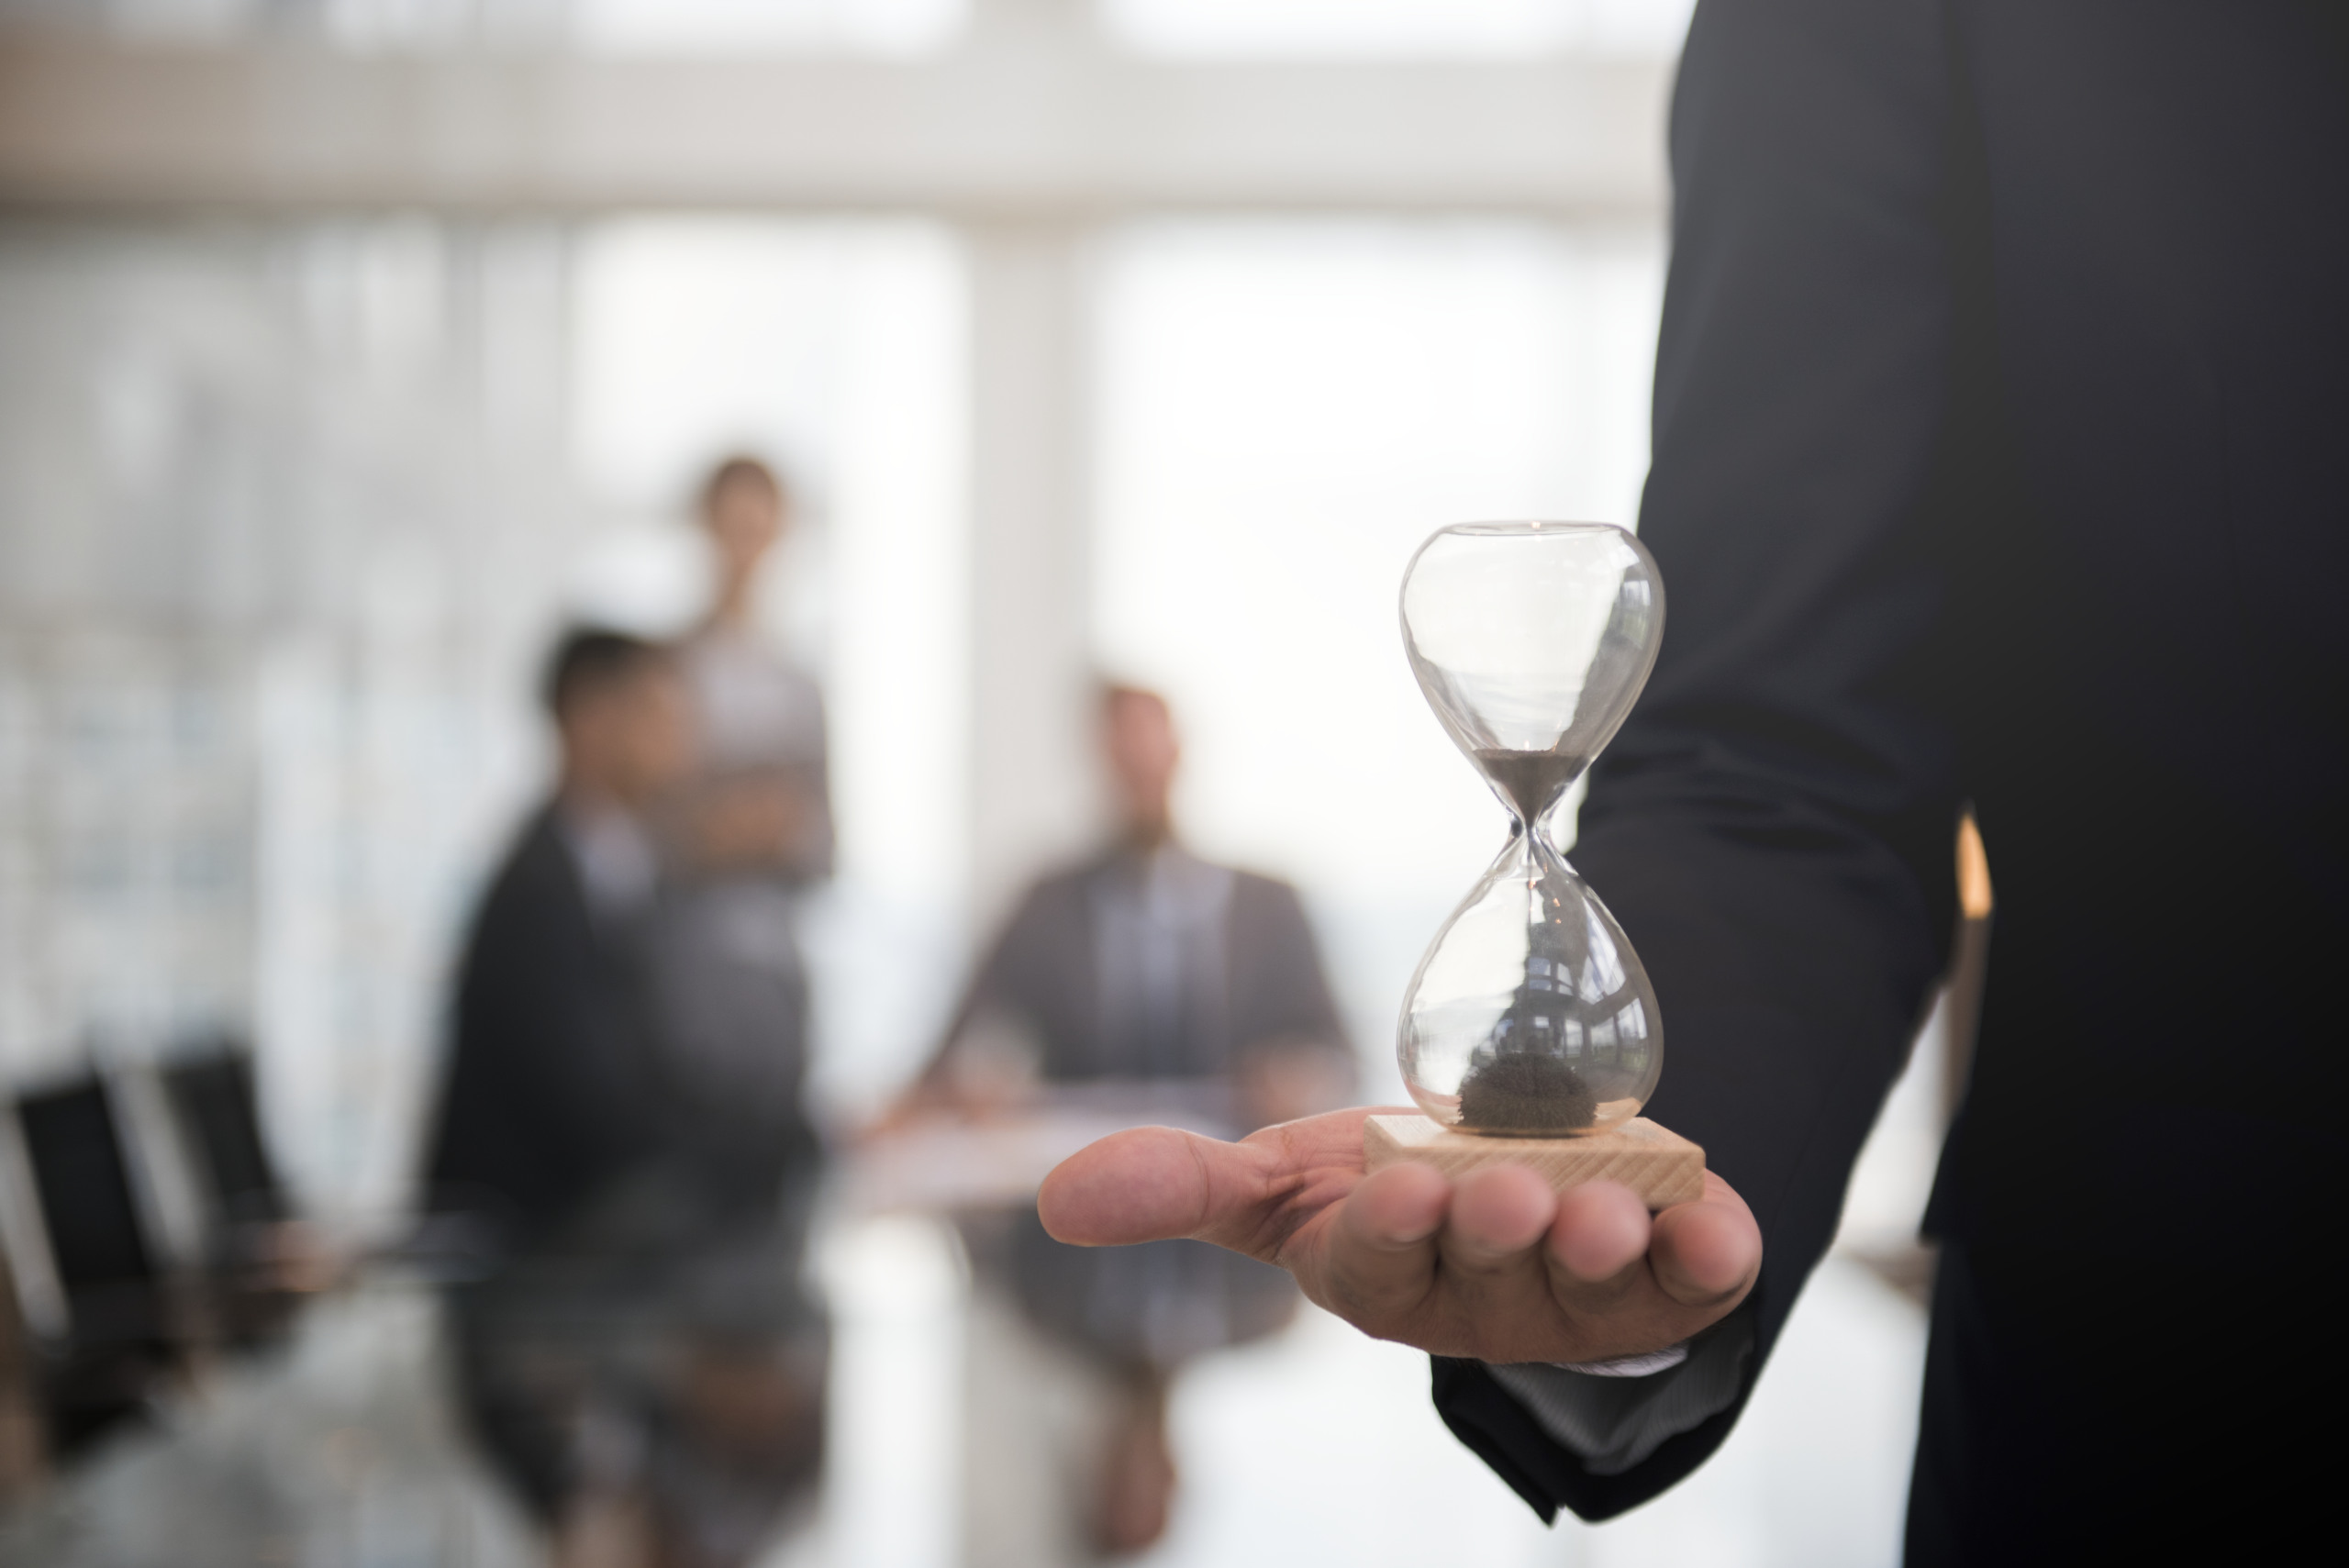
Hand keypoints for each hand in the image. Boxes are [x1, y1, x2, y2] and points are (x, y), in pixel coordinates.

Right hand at [1038, 1106, 1759, 1365]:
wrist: (1521, 1176)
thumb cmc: (1388, 1186)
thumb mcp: (1283, 1180)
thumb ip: (1180, 1184)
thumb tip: (1050, 1199)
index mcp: (1384, 1279)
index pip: (1381, 1261)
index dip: (1395, 1228)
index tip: (1403, 1181)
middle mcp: (1484, 1300)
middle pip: (1489, 1274)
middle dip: (1496, 1231)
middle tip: (1504, 1190)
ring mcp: (1582, 1297)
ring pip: (1594, 1285)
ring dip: (1601, 1244)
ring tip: (1602, 1204)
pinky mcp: (1670, 1283)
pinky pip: (1701, 1280)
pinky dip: (1715, 1249)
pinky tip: (1715, 1218)